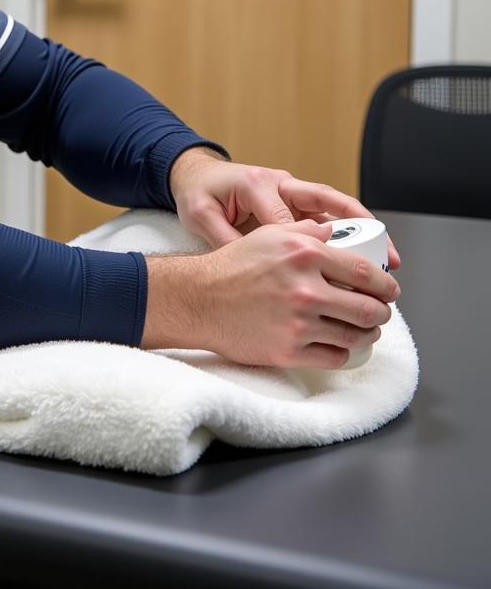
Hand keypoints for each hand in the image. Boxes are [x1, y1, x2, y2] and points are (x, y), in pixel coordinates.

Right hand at [141, 220, 399, 368]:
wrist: (199, 299)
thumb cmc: (231, 266)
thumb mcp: (268, 235)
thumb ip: (307, 231)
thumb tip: (336, 233)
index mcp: (305, 255)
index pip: (365, 273)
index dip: (386, 284)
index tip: (389, 289)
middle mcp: (305, 289)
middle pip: (369, 309)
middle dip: (382, 312)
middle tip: (379, 311)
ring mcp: (297, 324)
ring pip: (355, 336)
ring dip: (367, 334)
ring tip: (365, 330)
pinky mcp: (288, 351)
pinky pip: (334, 357)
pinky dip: (342, 352)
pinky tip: (338, 344)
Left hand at [169, 148, 400, 268]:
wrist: (196, 175)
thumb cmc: (199, 193)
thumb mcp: (200, 214)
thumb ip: (223, 237)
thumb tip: (247, 265)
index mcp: (256, 184)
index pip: (285, 217)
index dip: (302, 246)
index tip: (319, 275)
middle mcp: (281, 184)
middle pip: (327, 202)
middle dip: (358, 227)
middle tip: (384, 255)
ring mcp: (291, 192)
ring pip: (335, 209)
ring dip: (363, 231)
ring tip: (388, 257)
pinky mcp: (295, 203)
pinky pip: (327, 218)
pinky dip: (348, 236)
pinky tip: (365, 258)